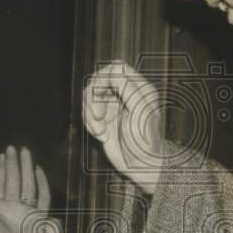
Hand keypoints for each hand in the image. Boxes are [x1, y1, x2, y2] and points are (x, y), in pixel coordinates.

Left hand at [0, 146, 50, 232]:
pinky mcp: (40, 214)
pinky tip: (39, 171)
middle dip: (13, 164)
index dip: (0, 169)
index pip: (0, 183)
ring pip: (28, 183)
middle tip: (13, 148)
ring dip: (26, 168)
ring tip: (25, 153)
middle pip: (14, 180)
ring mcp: (27, 208)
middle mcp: (13, 204)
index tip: (2, 155)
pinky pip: (43, 196)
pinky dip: (42, 183)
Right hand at [82, 61, 162, 195]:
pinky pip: (87, 112)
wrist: (141, 164)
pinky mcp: (103, 118)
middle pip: (99, 79)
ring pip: (90, 96)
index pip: (116, 68)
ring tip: (100, 131)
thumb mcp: (139, 110)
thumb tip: (113, 72)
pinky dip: (90, 123)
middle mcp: (125, 94)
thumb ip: (128, 88)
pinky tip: (101, 136)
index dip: (104, 77)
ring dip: (90, 114)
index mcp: (139, 88)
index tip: (101, 93)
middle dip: (93, 97)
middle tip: (98, 116)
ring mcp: (113, 106)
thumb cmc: (145, 140)